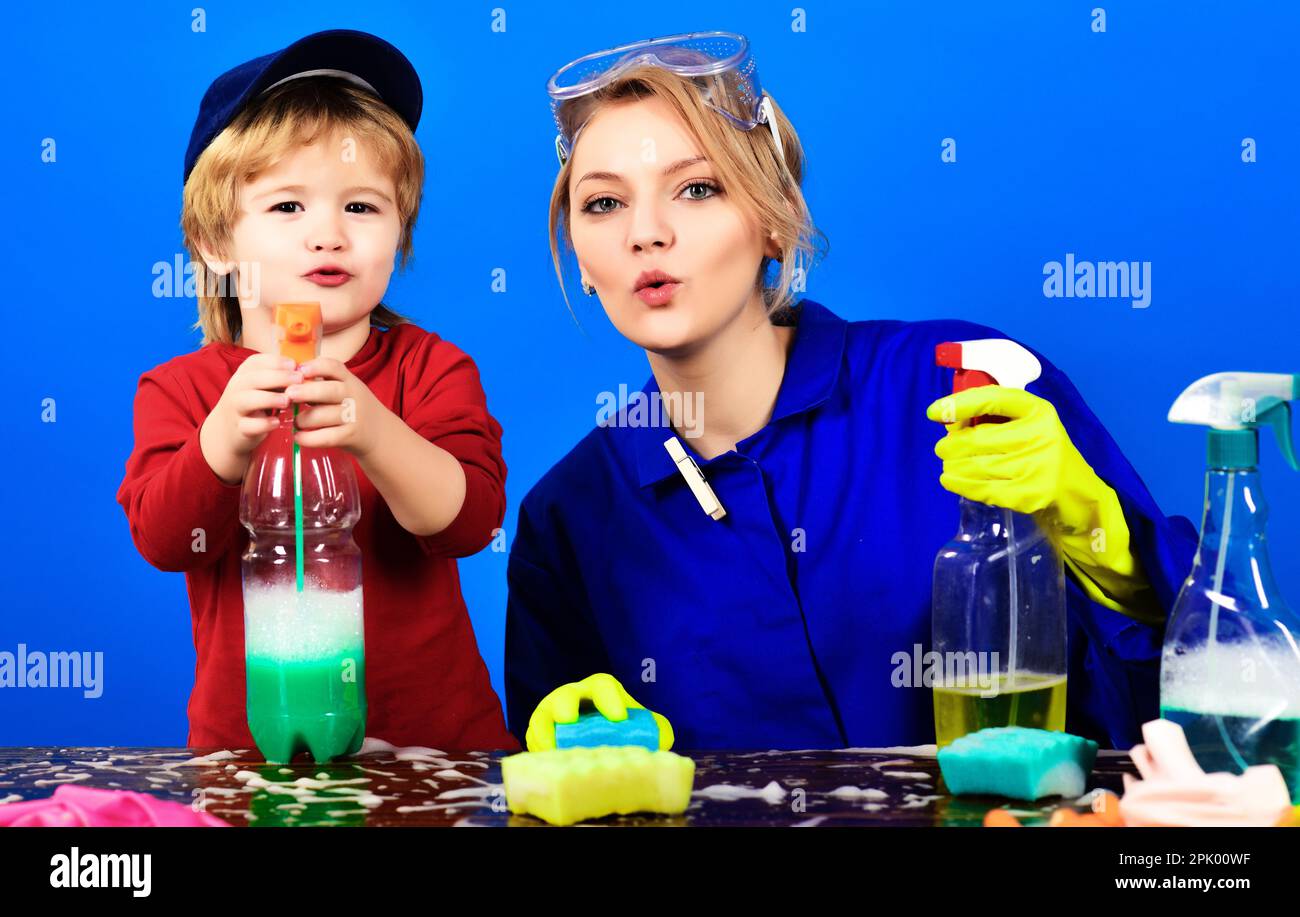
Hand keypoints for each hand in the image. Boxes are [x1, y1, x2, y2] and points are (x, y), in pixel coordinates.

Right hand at [201, 353, 302, 484]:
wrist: (228, 429)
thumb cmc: (254, 402)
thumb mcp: (263, 385)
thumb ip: (280, 377)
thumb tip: (305, 371)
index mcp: (245, 373)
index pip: (257, 361)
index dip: (276, 362)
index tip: (295, 365)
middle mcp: (237, 387)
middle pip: (254, 378)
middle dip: (278, 377)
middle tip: (299, 379)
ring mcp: (236, 408)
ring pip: (248, 400)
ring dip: (269, 399)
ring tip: (287, 400)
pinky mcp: (240, 428)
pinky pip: (249, 425)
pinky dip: (263, 424)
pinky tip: (277, 422)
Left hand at [285, 357, 386, 457]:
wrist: (379, 433)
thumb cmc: (353, 408)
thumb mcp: (346, 389)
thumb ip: (324, 383)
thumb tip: (289, 380)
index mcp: (349, 381)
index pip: (334, 367)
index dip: (316, 367)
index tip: (299, 370)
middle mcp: (353, 396)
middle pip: (330, 390)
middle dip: (307, 391)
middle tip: (289, 394)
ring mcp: (353, 417)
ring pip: (324, 415)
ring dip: (303, 419)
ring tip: (296, 422)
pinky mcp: (350, 436)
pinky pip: (326, 437)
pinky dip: (309, 438)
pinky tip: (299, 437)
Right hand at [525, 673, 674, 751]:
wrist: (599, 740)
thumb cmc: (622, 728)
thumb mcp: (643, 725)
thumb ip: (656, 728)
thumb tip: (662, 739)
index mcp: (602, 689)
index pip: (604, 687)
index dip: (610, 699)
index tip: (619, 718)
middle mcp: (574, 696)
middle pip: (566, 695)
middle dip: (565, 705)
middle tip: (569, 721)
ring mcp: (553, 713)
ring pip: (543, 715)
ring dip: (544, 730)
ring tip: (551, 746)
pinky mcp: (539, 732)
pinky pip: (532, 736)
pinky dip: (536, 747)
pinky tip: (544, 760)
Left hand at [927, 386, 1156, 617]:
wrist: (1082, 498)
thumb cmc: (1046, 457)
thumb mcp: (1031, 429)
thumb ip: (999, 421)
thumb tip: (950, 423)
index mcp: (1039, 411)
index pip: (994, 398)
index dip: (960, 403)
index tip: (934, 412)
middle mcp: (1040, 434)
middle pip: (978, 438)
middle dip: (951, 446)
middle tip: (942, 450)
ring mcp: (1037, 466)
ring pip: (977, 465)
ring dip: (953, 467)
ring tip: (946, 467)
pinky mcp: (1030, 494)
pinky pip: (983, 489)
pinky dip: (962, 485)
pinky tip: (951, 480)